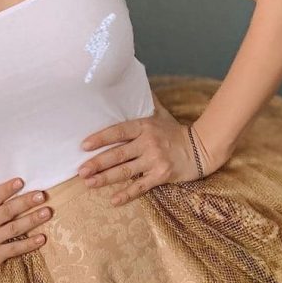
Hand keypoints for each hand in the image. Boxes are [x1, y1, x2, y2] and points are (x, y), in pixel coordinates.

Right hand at [0, 177, 52, 282]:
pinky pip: (15, 248)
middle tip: (41, 195)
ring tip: (47, 212)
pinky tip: (42, 238)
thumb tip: (21, 187)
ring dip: (31, 220)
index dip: (7, 189)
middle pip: (7, 211)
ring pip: (14, 228)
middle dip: (25, 202)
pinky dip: (29, 243)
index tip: (21, 181)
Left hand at [76, 92, 224, 205]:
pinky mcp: (161, 176)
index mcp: (144, 126)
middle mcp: (147, 143)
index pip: (117, 132)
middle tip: (80, 170)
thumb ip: (146, 102)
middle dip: (97, 163)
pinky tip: (113, 200)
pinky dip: (126, 194)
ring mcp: (154, 160)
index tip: (83, 145)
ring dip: (105, 179)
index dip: (100, 138)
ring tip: (89, 183)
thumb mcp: (160, 113)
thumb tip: (136, 82)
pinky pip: (140, 187)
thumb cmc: (175, 131)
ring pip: (125, 171)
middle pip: (118, 154)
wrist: (201, 148)